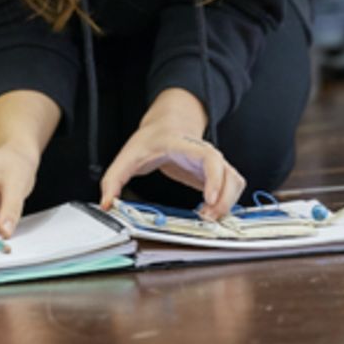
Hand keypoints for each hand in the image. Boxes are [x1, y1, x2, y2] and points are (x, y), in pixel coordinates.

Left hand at [98, 123, 245, 220]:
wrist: (167, 125)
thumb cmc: (151, 139)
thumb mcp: (128, 156)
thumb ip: (114, 179)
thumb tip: (107, 203)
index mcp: (185, 146)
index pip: (209, 158)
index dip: (214, 178)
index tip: (209, 199)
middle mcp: (205, 154)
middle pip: (229, 175)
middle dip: (223, 200)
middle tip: (206, 218)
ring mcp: (214, 164)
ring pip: (236, 182)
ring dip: (227, 203)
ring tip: (206, 218)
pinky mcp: (216, 174)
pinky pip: (232, 188)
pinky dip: (227, 203)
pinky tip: (208, 213)